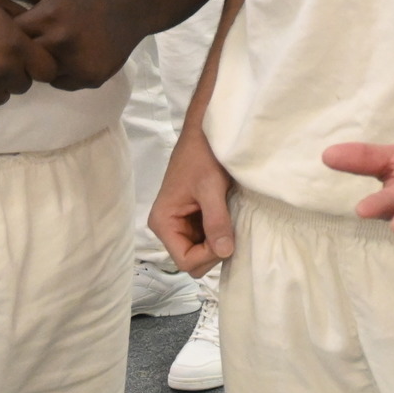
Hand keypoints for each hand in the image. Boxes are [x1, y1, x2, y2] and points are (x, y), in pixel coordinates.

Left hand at [0, 0, 149, 89]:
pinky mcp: (91, 77)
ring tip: (54, 49)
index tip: (14, 33)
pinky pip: (63, 83)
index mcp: (47, 17)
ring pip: (44, 75)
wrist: (131, 8)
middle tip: (34, 44)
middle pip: (25, 60)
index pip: (10, 38)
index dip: (8, 37)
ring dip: (44, 65)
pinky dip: (64, 74)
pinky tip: (72, 57)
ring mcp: (78, 62)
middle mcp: (61, 42)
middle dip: (25, 54)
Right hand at [151, 126, 236, 276]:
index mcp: (163, 222)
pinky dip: (219, 233)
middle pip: (192, 260)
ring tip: (230, 219)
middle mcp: (168, 227)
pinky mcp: (193, 217)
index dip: (208, 255)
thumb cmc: (203, 155)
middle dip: (213, 251)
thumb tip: (225, 252)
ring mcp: (180, 223)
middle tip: (230, 228)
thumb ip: (216, 220)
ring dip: (218, 242)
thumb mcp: (211, 187)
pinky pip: (206, 238)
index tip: (227, 238)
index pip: (185, 261)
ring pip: (201, 251)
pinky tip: (228, 217)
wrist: (206, 131)